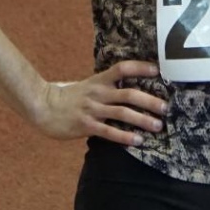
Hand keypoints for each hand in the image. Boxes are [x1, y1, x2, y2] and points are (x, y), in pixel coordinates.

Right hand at [33, 60, 167, 146]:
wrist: (43, 107)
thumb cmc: (69, 97)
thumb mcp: (88, 85)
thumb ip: (106, 85)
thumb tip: (130, 87)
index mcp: (99, 80)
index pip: (123, 69)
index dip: (141, 68)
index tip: (158, 71)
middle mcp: (98, 93)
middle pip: (129, 94)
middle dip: (150, 101)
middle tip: (166, 108)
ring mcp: (92, 109)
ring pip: (122, 113)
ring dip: (142, 119)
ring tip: (158, 126)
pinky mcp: (86, 126)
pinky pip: (109, 131)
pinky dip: (125, 136)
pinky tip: (137, 141)